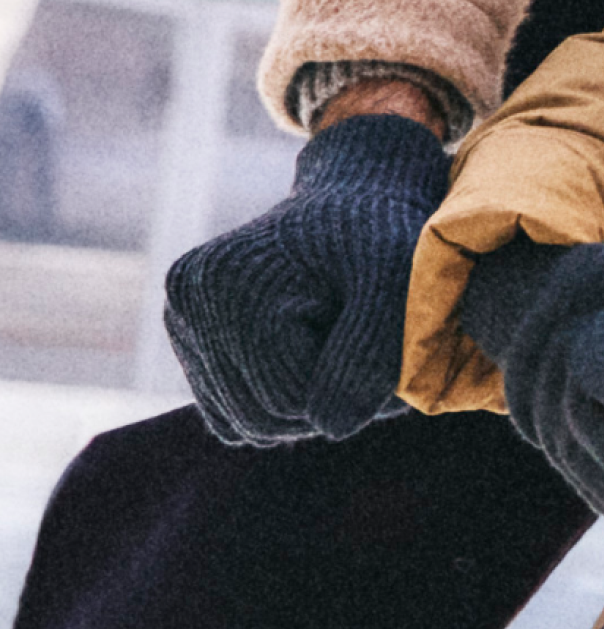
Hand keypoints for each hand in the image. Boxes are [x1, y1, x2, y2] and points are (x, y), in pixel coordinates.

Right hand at [165, 113, 452, 443]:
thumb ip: (370, 355)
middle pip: (263, 418)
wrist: (357, 199)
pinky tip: (306, 348)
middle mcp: (186, 303)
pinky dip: (282, 397)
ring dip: (308, 397)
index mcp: (225, 286)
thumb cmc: (383, 235)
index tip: (370, 325)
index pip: (289, 399)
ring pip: (250, 423)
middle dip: (326, 394)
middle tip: (358, 334)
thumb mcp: (397, 285)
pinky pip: (239, 416)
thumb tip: (330, 429)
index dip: (347, 381)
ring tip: (334, 335)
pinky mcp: (191, 342)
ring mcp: (181, 322)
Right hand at [460, 227, 603, 528]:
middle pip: (586, 429)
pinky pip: (574, 472)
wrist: (522, 306)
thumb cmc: (585, 284)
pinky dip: (603, 499)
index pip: (600, 369)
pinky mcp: (549, 436)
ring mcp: (548, 415)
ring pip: (577, 461)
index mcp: (576, 343)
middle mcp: (556, 384)